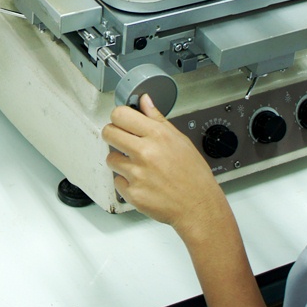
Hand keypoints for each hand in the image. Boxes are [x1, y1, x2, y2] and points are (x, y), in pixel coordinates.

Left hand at [104, 95, 229, 240]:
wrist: (198, 206)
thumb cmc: (193, 175)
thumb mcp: (180, 140)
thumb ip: (157, 119)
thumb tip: (144, 100)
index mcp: (157, 135)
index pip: (120, 114)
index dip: (119, 118)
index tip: (122, 122)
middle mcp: (145, 152)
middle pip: (108, 133)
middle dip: (113, 135)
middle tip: (123, 142)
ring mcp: (137, 174)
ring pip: (110, 158)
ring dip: (120, 162)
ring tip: (139, 167)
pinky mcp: (132, 193)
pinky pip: (117, 181)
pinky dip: (126, 182)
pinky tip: (143, 183)